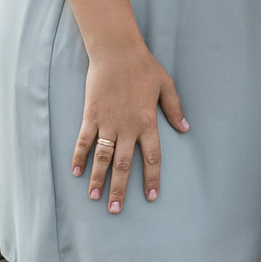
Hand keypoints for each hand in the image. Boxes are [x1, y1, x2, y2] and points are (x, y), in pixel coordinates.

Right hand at [73, 42, 187, 209]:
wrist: (117, 51)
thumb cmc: (144, 67)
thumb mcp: (166, 86)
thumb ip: (175, 109)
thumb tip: (185, 128)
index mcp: (147, 122)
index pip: (152, 157)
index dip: (152, 178)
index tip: (151, 196)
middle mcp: (127, 127)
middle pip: (124, 165)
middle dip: (120, 189)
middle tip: (116, 210)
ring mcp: (107, 122)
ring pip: (103, 157)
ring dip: (98, 179)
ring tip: (95, 198)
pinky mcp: (91, 115)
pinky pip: (84, 140)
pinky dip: (79, 157)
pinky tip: (75, 172)